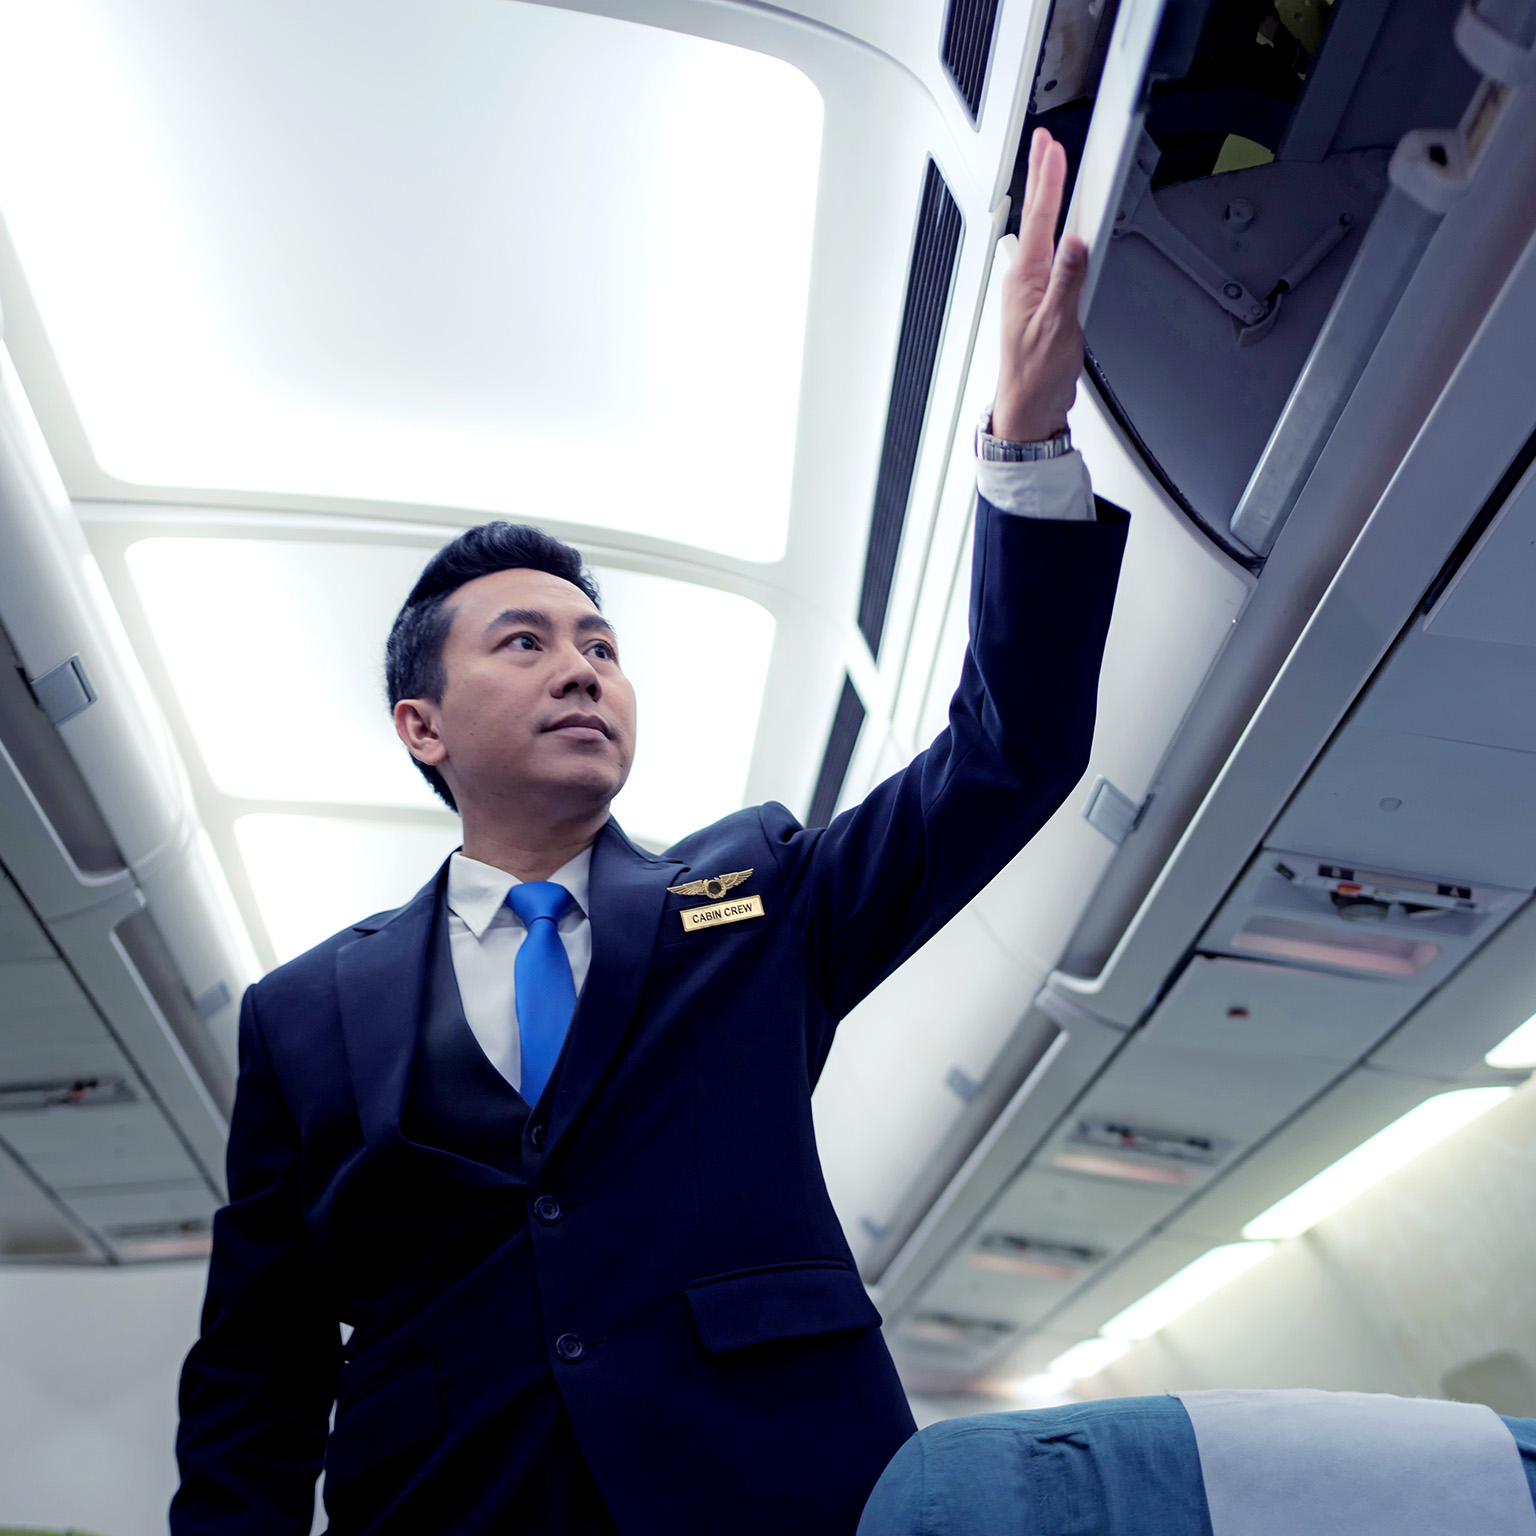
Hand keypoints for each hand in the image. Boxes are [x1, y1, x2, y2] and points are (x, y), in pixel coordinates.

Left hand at [992, 129, 1088, 443]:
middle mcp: (1024, 278)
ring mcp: (1031, 289)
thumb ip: (1068, 283)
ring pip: (1042, 233)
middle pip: (1037, 217)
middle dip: (1042, 176)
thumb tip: (1076, 244)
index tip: (1054, 147)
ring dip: (1047, 199)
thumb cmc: (1037, 374)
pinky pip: (1050, 254)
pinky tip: (1060, 227)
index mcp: (1025, 278)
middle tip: (1046, 142)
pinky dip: (1055, 230)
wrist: (1030, 406)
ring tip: (1051, 171)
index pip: (1041, 218)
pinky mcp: (1041, 300)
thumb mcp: (1058, 327)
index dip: (1050, 180)